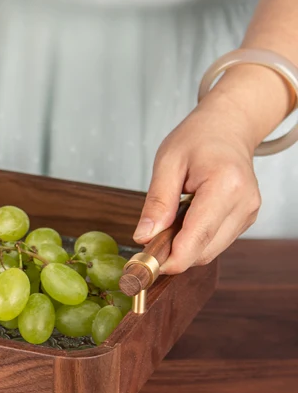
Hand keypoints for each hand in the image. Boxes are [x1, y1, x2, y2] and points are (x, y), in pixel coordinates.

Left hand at [134, 97, 261, 273]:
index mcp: (225, 185)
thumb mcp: (167, 162)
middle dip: (174, 255)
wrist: (227, 127)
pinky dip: (195, 240)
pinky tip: (183, 223)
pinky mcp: (246, 218)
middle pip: (205, 250)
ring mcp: (249, 212)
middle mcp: (244, 203)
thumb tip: (144, 237)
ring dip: (185, 248)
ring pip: (211, 251)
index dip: (172, 258)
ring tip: (164, 228)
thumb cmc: (197, 138)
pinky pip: (216, 241)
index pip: (198, 236)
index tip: (147, 264)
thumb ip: (157, 202)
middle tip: (146, 246)